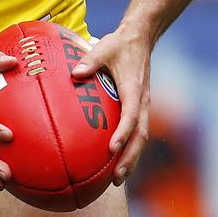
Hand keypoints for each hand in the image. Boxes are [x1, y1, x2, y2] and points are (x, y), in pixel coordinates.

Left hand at [71, 25, 150, 185]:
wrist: (141, 38)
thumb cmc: (120, 44)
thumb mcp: (104, 48)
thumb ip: (90, 60)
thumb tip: (74, 73)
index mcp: (134, 89)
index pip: (131, 116)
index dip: (123, 133)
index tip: (111, 148)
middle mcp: (142, 101)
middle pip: (140, 136)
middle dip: (130, 158)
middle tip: (116, 177)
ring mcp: (143, 105)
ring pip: (141, 137)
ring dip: (132, 158)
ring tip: (117, 178)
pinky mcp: (140, 106)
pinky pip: (138, 131)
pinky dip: (131, 147)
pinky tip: (117, 160)